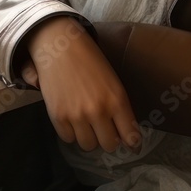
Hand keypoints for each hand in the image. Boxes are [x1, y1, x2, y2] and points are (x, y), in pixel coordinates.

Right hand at [23, 17, 140, 153]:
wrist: (60, 45)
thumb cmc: (90, 60)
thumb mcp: (113, 81)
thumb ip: (119, 108)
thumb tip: (125, 136)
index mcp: (117, 99)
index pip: (131, 136)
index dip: (133, 143)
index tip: (132, 145)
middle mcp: (98, 111)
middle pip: (109, 145)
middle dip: (108, 138)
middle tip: (104, 127)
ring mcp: (77, 115)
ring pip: (88, 146)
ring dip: (89, 136)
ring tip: (85, 121)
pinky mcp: (58, 116)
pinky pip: (68, 138)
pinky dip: (70, 132)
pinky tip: (70, 117)